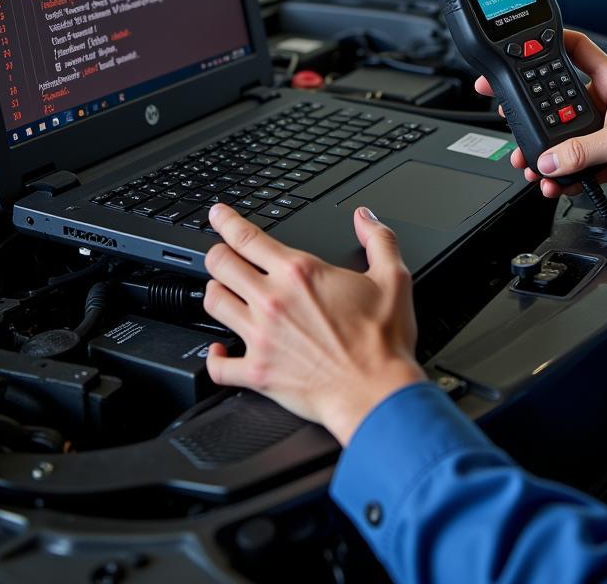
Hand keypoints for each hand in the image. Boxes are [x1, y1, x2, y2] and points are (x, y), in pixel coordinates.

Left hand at [202, 204, 426, 445]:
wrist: (377, 391)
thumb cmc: (383, 341)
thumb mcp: (393, 278)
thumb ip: (379, 239)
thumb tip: (365, 217)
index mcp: (300, 273)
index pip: (246, 237)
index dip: (225, 220)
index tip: (218, 214)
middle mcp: (273, 300)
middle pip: (220, 264)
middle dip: (217, 254)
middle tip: (222, 254)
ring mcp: (260, 337)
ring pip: (213, 303)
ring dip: (215, 293)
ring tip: (222, 291)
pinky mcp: (257, 372)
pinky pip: (218, 364)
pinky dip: (213, 356)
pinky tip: (219, 350)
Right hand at [475, 30, 606, 200]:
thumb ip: (582, 150)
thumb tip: (549, 159)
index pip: (574, 49)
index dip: (547, 44)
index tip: (520, 47)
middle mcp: (605, 101)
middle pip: (557, 102)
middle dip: (534, 117)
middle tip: (512, 120)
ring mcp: (604, 130)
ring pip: (564, 139)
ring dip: (547, 155)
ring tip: (534, 166)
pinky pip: (576, 163)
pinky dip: (564, 175)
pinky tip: (556, 182)